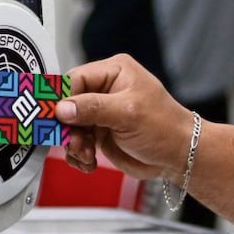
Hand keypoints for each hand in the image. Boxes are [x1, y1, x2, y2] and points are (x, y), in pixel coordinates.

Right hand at [55, 54, 193, 181]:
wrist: (179, 156)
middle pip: (68, 104)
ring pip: (69, 126)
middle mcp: (104, 90)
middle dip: (68, 127)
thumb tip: (61, 108)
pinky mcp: (99, 133)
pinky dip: (78, 154)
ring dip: (73, 144)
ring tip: (86, 155)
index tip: (54, 117)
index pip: (75, 79)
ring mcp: (100, 113)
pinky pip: (76, 142)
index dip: (62, 98)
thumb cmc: (164, 127)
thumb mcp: (128, 113)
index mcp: (113, 72)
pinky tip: (89, 162)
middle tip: (73, 142)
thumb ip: (93, 108)